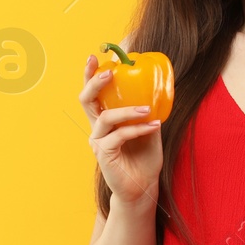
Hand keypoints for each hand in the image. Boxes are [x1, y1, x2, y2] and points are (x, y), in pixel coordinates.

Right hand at [79, 54, 162, 206]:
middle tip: (111, 72)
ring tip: (147, 108)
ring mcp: (98, 141)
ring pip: (106, 117)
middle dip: (94, 82)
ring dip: (128, 110)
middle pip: (86, 100)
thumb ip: (147, 112)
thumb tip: (158, 89)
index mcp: (105, 120)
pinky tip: (154, 125)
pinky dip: (138, 128)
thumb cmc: (144, 158)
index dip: (90, 75)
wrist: (143, 187)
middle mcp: (97, 128)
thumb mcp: (149, 130)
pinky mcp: (104, 154)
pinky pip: (120, 135)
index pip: (93, 94)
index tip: (95, 57)